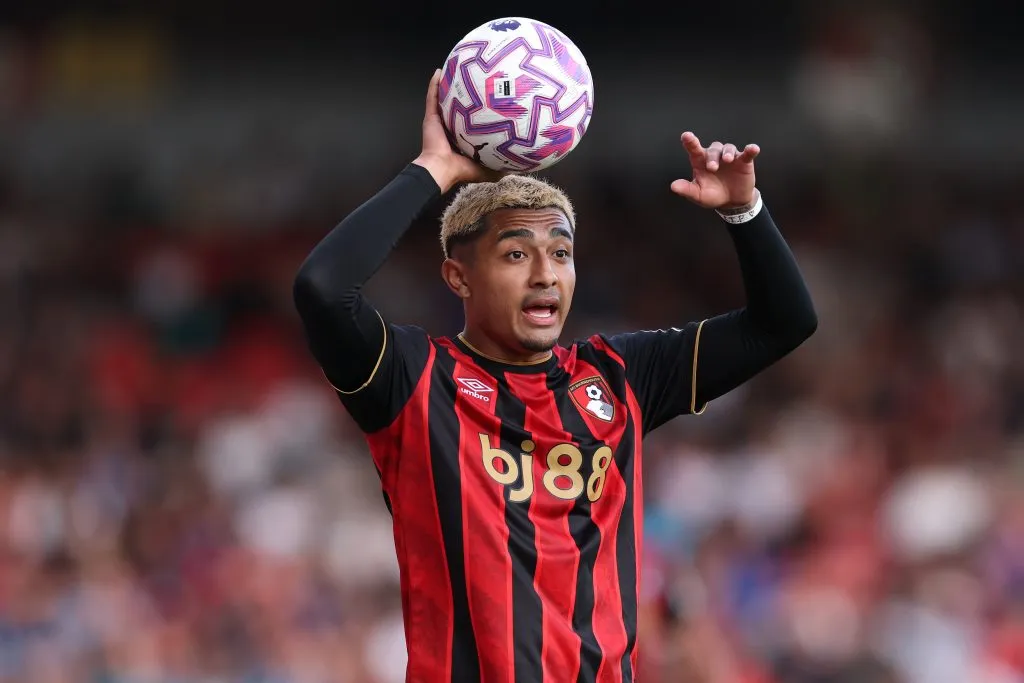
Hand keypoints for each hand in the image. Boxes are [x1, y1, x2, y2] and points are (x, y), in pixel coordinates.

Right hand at [413, 69, 505, 192]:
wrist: (442, 169)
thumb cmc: (462, 170)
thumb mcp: (488, 169)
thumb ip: (501, 166)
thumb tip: (519, 164)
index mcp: (462, 139)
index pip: (471, 122)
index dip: (480, 112)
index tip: (491, 101)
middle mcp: (450, 128)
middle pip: (458, 107)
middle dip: (466, 95)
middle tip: (476, 80)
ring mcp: (439, 121)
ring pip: (444, 99)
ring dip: (448, 85)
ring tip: (457, 70)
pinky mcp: (431, 116)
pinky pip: (432, 96)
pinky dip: (433, 84)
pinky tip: (439, 71)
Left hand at [670, 132, 759, 209]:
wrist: (732, 202)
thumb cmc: (712, 195)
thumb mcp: (698, 195)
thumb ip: (687, 190)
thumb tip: (673, 186)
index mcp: (701, 162)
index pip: (694, 149)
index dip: (690, 142)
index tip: (686, 135)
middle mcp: (714, 156)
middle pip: (713, 149)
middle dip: (712, 157)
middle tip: (712, 168)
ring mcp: (729, 157)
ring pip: (728, 148)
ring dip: (727, 153)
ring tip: (727, 160)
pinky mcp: (744, 161)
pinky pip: (747, 152)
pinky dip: (750, 149)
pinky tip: (753, 149)